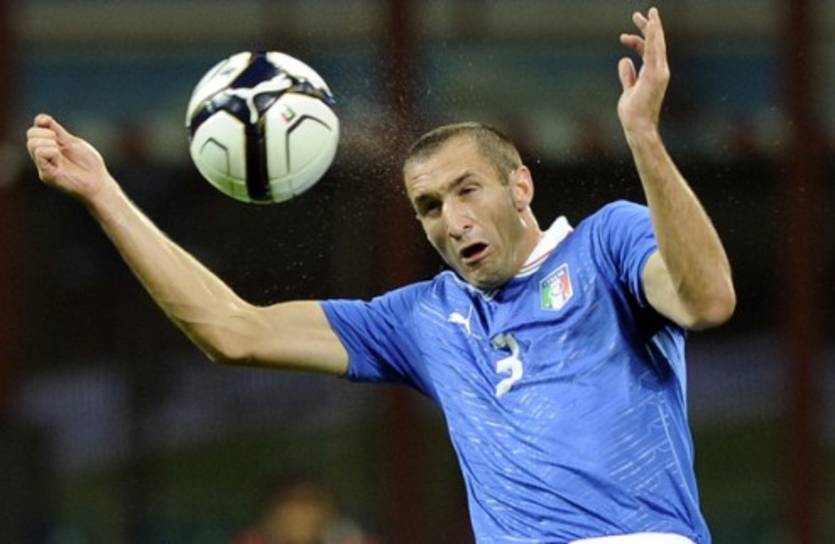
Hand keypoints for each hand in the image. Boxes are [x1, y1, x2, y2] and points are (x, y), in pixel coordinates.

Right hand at [25, 114, 114, 202]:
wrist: (98, 182)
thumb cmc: (88, 164)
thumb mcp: (73, 142)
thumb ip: (57, 131)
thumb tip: (42, 119)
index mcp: (50, 146)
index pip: (36, 128)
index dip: (40, 121)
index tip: (48, 121)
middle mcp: (44, 155)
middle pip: (31, 134)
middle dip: (46, 133)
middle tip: (60, 143)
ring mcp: (43, 165)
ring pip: (32, 143)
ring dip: (48, 142)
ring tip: (60, 152)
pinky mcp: (46, 174)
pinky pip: (39, 154)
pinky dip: (50, 151)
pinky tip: (59, 158)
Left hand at [617, 7, 669, 136]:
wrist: (638, 126)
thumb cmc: (634, 113)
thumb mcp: (628, 90)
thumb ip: (628, 76)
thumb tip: (624, 61)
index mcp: (652, 73)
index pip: (647, 51)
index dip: (638, 40)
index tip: (624, 36)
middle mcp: (659, 70)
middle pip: (654, 44)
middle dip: (648, 27)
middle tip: (639, 14)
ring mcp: (659, 72)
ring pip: (657, 44)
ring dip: (653, 27)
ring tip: (648, 13)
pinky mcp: (655, 75)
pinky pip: (654, 52)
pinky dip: (653, 37)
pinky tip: (650, 26)